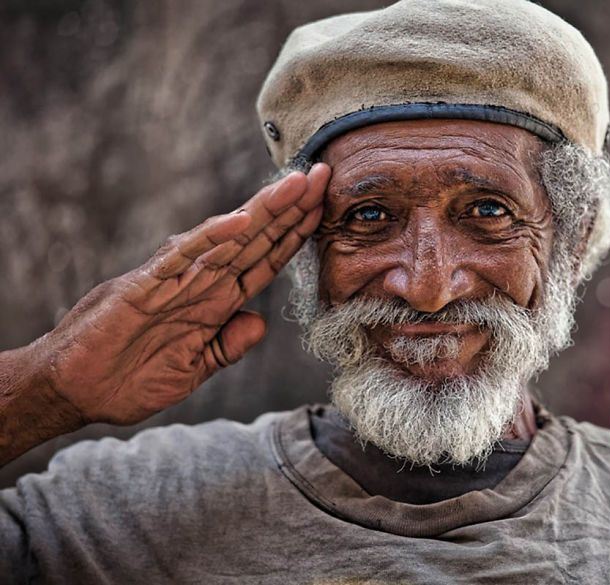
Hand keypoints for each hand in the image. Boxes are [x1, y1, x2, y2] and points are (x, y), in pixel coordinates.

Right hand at [31, 164, 330, 425]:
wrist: (77, 391)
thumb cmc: (131, 378)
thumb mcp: (196, 368)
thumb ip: (228, 345)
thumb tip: (260, 322)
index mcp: (215, 302)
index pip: (265, 260)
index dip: (295, 234)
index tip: (323, 208)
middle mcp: (201, 283)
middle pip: (256, 239)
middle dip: (291, 209)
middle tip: (323, 174)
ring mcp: (175, 280)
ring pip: (227, 237)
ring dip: (263, 211)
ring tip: (296, 184)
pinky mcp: (146, 286)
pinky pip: (183, 257)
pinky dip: (211, 237)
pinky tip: (241, 220)